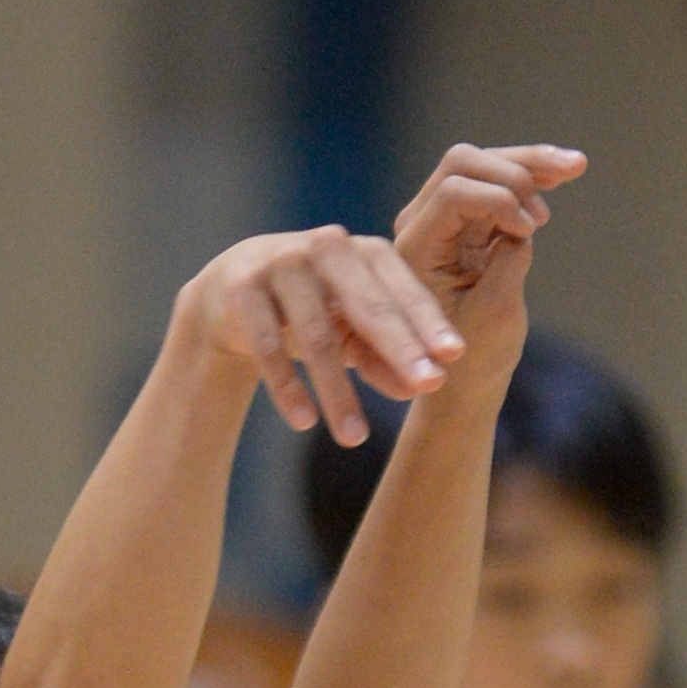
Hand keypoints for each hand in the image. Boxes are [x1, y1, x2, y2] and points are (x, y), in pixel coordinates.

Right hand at [184, 224, 466, 447]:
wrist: (232, 292)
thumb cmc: (310, 308)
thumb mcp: (351, 331)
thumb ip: (386, 356)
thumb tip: (421, 389)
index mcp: (364, 252)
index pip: (403, 289)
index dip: (429, 323)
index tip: (455, 356)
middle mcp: (326, 248)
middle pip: (368, 306)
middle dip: (401, 349)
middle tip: (430, 386)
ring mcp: (281, 264)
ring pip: (317, 335)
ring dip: (338, 390)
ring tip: (355, 439)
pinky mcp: (242, 289)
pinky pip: (267, 346)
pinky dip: (287, 387)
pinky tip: (304, 422)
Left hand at [392, 142, 585, 386]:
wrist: (464, 381)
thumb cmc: (473, 361)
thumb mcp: (495, 315)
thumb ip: (506, 263)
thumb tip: (521, 225)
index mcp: (414, 250)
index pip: (452, 192)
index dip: (497, 199)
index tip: (530, 232)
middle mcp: (421, 226)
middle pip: (464, 163)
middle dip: (514, 170)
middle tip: (556, 194)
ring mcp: (445, 220)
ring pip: (486, 165)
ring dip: (531, 163)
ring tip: (575, 165)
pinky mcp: (470, 222)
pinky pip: (500, 184)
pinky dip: (533, 177)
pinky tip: (568, 170)